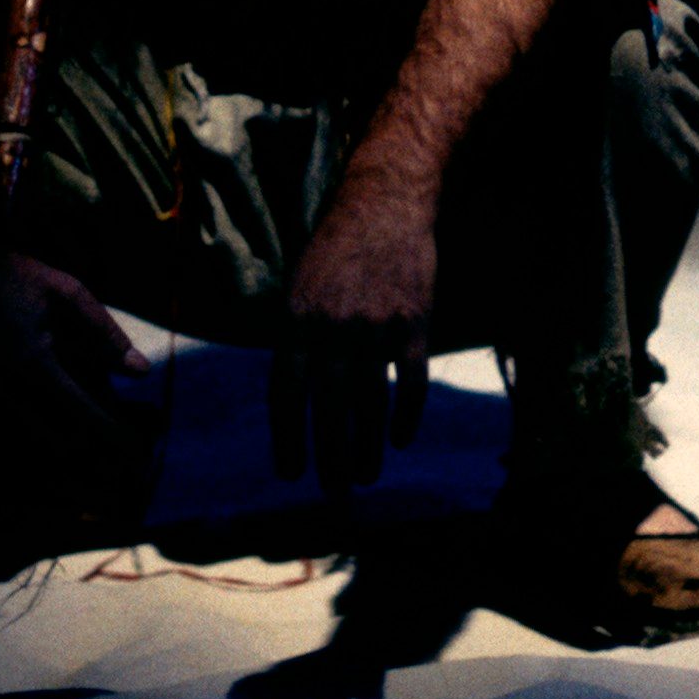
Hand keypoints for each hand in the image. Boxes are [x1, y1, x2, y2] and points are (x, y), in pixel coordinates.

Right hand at [0, 251, 152, 468]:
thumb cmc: (10, 276)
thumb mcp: (65, 292)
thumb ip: (104, 333)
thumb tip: (141, 372)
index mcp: (33, 363)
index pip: (80, 413)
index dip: (110, 435)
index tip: (134, 450)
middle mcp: (4, 388)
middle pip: (53, 441)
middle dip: (87, 450)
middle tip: (115, 452)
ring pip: (27, 440)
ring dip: (60, 447)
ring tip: (89, 443)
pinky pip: (5, 429)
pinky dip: (33, 435)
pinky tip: (52, 427)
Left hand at [272, 177, 437, 498]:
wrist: (384, 204)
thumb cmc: (335, 249)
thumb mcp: (298, 286)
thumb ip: (293, 338)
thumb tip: (289, 397)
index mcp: (296, 320)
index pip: (286, 393)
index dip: (287, 437)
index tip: (289, 473)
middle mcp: (333, 327)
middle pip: (329, 408)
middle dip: (328, 457)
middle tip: (332, 494)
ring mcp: (375, 325)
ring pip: (370, 403)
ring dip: (365, 447)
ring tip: (363, 478)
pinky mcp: (413, 322)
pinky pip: (409, 381)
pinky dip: (406, 415)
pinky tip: (400, 439)